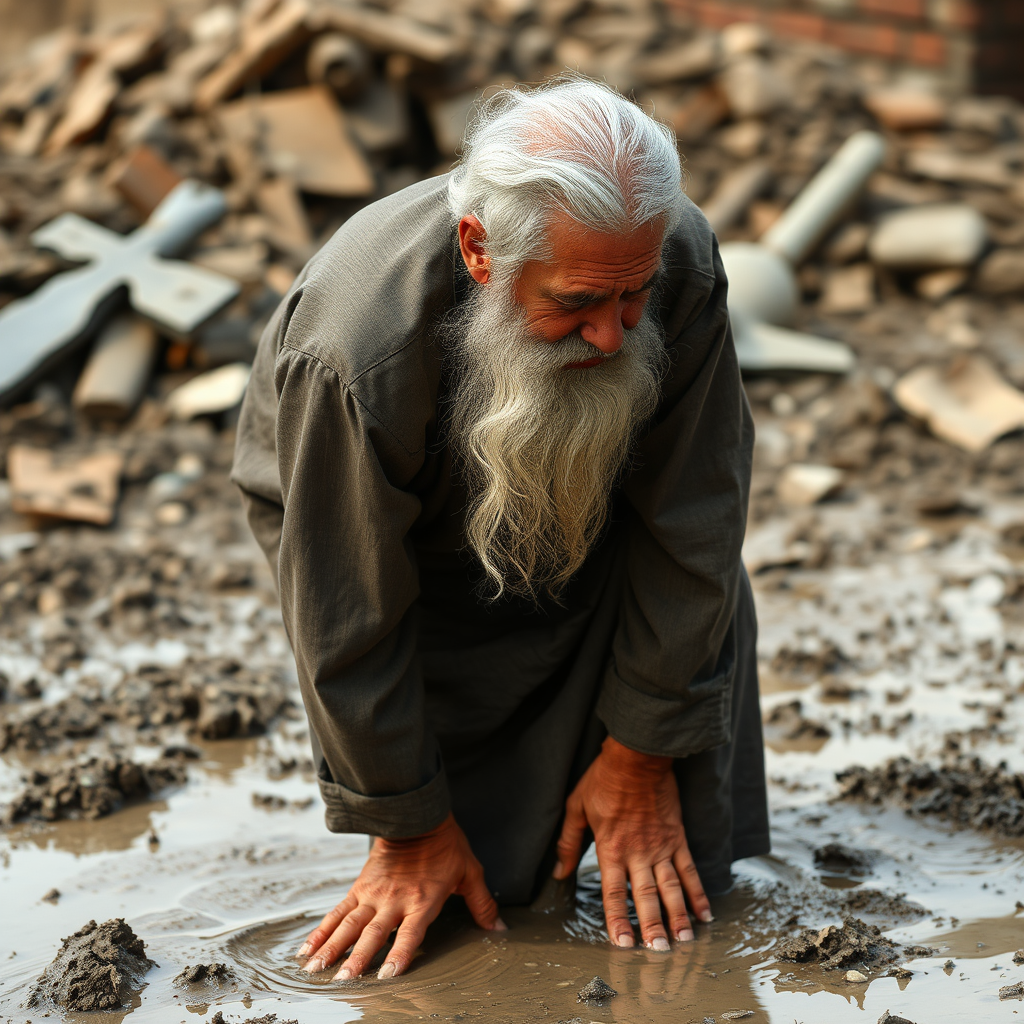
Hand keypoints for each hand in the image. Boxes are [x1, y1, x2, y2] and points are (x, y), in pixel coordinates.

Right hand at [298, 812, 505, 979]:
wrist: (417, 814)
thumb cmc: (446, 844)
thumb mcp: (470, 872)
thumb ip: (482, 903)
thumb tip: (499, 928)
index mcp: (423, 899)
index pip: (410, 933)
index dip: (399, 955)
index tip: (387, 976)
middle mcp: (394, 900)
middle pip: (372, 933)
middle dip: (357, 960)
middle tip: (343, 982)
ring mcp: (373, 894)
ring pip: (349, 925)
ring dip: (332, 948)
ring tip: (316, 970)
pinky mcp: (359, 887)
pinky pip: (338, 911)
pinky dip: (321, 930)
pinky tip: (307, 948)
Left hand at [553, 736, 711, 948]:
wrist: (637, 755)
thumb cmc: (604, 779)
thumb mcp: (576, 807)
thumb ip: (568, 842)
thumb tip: (559, 872)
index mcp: (611, 848)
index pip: (613, 892)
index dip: (617, 920)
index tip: (622, 944)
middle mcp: (638, 853)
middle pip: (646, 896)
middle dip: (653, 926)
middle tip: (660, 953)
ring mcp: (661, 846)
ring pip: (671, 888)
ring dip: (678, 916)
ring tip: (684, 942)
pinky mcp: (677, 837)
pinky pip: (689, 869)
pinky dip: (698, 892)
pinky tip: (705, 913)